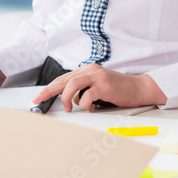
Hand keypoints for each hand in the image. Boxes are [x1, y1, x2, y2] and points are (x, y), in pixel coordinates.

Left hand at [33, 63, 166, 112]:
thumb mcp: (97, 87)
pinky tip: (91, 107)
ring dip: (67, 99)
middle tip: (39, 100)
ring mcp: (98, 76)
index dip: (49, 88)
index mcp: (88, 69)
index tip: (38, 97)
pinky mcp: (104, 85)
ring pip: (72, 85)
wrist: (138, 88)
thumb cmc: (118, 90)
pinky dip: (85, 105)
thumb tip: (68, 100)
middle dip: (49, 91)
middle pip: (64, 80)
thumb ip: (83, 89)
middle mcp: (91, 70)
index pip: (64, 78)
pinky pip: (86, 96)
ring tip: (68, 108)